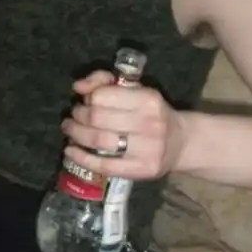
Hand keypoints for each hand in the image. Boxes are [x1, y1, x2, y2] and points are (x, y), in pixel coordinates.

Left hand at [62, 70, 185, 179]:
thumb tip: (78, 86)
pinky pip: (104, 165)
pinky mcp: (141, 170)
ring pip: (98, 141)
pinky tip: (70, 151)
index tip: (84, 101)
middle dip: (78, 116)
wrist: (181, 142)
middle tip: (73, 116)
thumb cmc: (152, 113)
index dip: (87, 98)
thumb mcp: (135, 90)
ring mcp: (147, 149)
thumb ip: (105, 81)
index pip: (102, 96)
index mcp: (148, 99)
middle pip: (97, 119)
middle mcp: (149, 123)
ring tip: (69, 130)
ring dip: (76, 134)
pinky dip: (81, 158)